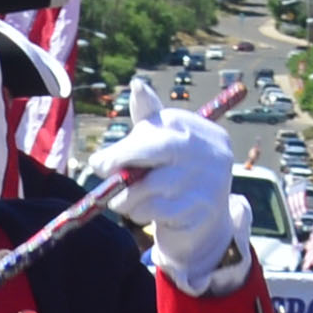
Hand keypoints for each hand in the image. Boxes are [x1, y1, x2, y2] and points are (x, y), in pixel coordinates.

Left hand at [94, 79, 245, 287]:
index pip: (160, 125)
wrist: (204, 227)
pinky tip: (142, 214)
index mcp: (203, 131)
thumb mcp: (164, 144)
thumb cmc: (175, 178)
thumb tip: (138, 84)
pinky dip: (139, 212)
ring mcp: (211, 183)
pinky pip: (156, 209)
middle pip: (159, 147)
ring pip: (151, 184)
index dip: (127, 143)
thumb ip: (149, 118)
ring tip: (124, 200)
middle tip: (100, 169)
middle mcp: (212, 153)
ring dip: (127, 195)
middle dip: (123, 158)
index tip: (102, 159)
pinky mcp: (202, 212)